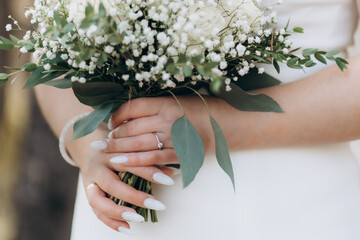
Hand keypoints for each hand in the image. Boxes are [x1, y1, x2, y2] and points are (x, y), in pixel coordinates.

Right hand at [71, 128, 174, 233]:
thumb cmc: (117, 150)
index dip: (150, 172)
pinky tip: (128, 228)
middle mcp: (98, 168)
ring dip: (118, 212)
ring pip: (98, 200)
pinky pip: (97, 212)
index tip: (169, 180)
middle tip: (156, 205)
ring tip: (139, 218)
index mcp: (110, 153)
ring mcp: (90, 183)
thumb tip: (171, 172)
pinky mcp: (88, 195)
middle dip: (134, 196)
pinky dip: (112, 222)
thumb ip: (150, 160)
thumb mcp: (131, 150)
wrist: (89, 148)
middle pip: (112, 184)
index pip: (131, 163)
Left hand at [105, 96, 220, 166]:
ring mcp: (173, 137)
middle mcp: (167, 118)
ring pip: (137, 144)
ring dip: (118, 149)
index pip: (132, 107)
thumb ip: (155, 107)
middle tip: (104, 141)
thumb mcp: (177, 100)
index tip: (111, 122)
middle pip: (131, 127)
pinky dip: (134, 161)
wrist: (227, 124)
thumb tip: (128, 115)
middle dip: (114, 135)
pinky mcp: (180, 153)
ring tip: (106, 152)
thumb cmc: (200, 110)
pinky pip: (152, 158)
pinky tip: (119, 163)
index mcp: (166, 102)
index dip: (117, 115)